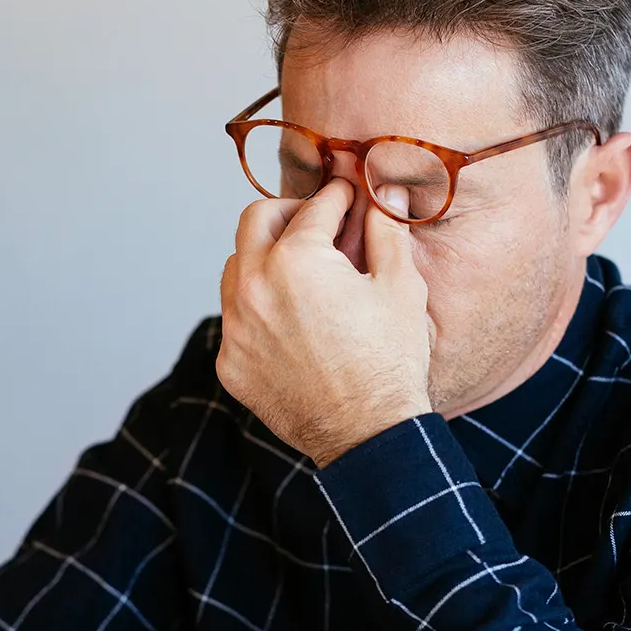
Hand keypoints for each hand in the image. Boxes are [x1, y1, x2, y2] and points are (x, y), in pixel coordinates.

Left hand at [217, 178, 432, 467]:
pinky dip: (256, 309)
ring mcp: (236, 328)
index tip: (346, 195)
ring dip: (263, 259)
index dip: (337, 196)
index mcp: (297, 260)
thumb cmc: (390, 362)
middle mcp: (254, 287)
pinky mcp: (230, 363)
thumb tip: (383, 194)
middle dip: (287, 212)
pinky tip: (289, 321)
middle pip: (254, 220)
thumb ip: (385, 232)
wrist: (368, 435)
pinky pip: (234, 319)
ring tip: (299, 272)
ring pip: (235, 268)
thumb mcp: (400, 287)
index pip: (314, 207)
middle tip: (312, 222)